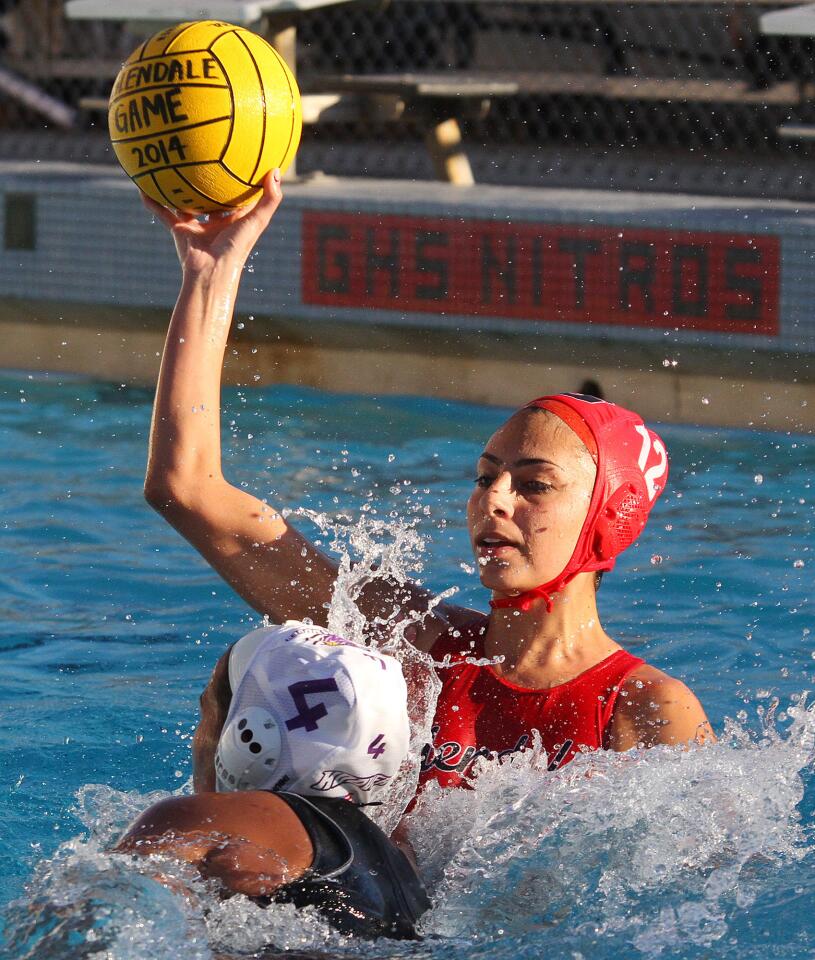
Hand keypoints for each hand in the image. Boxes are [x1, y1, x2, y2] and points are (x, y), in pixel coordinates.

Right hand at [141, 169, 282, 275]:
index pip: (240, 197)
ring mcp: (197, 226)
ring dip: (178, 188)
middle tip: (204, 156)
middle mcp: (216, 222)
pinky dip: (153, 201)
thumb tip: (276, 170)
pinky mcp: (179, 230)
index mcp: (236, 220)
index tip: (242, 160)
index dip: (242, 181)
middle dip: (209, 182)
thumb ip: (270, 198)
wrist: (211, 271)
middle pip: (212, 198)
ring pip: (185, 202)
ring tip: (170, 165)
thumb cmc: (237, 247)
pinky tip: (142, 184)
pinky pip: (163, 212)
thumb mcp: (256, 221)